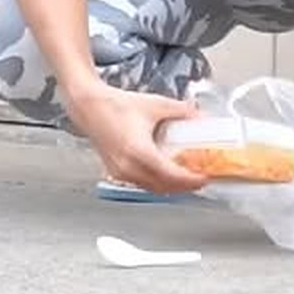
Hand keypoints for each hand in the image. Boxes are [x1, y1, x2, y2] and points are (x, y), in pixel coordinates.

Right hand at [71, 83, 206, 194]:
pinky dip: (157, 182)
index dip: (191, 180)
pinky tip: (167, 174)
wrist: (89, 107)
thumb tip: (200, 118)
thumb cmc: (114, 106)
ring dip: (171, 186)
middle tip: (200, 179)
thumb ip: (182, 112)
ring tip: (187, 177)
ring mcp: (121, 172)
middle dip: (185, 186)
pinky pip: (142, 184)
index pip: (171, 175)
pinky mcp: (117, 173)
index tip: (204, 177)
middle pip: (164, 187)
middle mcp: (128, 166)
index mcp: (139, 151)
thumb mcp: (156, 105)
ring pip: (153, 188)